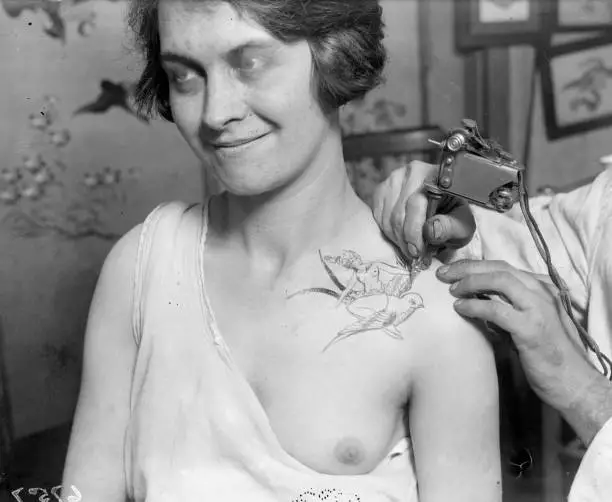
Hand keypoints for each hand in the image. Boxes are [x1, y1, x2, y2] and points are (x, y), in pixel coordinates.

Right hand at [371, 161, 475, 259]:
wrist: (444, 206)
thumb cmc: (455, 216)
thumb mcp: (462, 225)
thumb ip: (450, 228)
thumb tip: (431, 231)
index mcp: (436, 175)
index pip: (416, 203)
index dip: (414, 231)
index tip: (417, 252)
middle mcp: (413, 171)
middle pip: (399, 212)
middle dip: (405, 239)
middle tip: (414, 255)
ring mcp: (394, 178)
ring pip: (387, 217)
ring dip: (397, 238)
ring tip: (410, 246)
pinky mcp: (382, 189)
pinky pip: (378, 216)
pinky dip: (388, 231)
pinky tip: (401, 236)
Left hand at [437, 259, 597, 414]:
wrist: (572, 383)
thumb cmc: (546, 355)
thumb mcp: (526, 322)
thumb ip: (508, 306)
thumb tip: (475, 298)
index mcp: (541, 288)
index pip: (503, 267)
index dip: (475, 265)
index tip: (453, 270)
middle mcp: (542, 292)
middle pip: (499, 268)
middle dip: (467, 268)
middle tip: (443, 274)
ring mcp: (538, 308)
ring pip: (499, 281)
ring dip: (470, 282)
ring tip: (451, 290)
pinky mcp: (531, 328)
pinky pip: (497, 309)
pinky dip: (475, 306)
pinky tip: (460, 309)